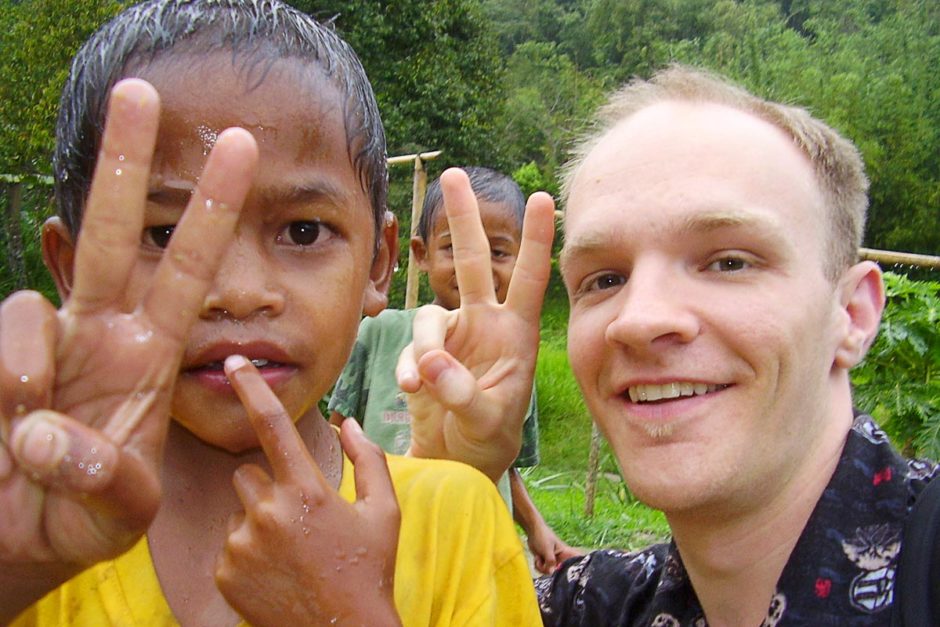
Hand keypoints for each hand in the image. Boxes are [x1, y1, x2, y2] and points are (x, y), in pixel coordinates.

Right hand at [0, 79, 257, 618]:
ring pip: (38, 294)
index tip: (238, 146)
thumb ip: (110, 482)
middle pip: (115, 235)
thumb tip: (54, 436)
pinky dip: (10, 377)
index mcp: (153, 355)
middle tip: (138, 91)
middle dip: (126, 165)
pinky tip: (17, 424)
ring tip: (34, 425)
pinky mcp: (4, 367)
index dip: (210, 210)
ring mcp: (49, 348)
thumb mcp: (121, 509)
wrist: (25, 539)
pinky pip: (6, 342)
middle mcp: (102, 336)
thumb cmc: (86, 518)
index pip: (189, 269)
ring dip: (30, 360)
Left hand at [215, 355, 400, 626]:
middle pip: (248, 474)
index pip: (272, 425)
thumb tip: (348, 421)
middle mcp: (267, 512)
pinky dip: (248, 553)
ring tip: (291, 551)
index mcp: (307, 490)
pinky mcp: (224, 573)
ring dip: (259, 519)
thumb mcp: (384, 512)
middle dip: (268, 486)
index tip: (233, 362)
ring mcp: (242, 545)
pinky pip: (229, 545)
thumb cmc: (369, 570)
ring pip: (240, 510)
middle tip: (300, 517)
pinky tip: (277, 573)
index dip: (251, 388)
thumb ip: (368, 459)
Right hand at [396, 168, 554, 480]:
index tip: (543, 197)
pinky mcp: (425, 353)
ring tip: (420, 384)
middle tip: (455, 174)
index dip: (535, 238)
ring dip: (422, 346)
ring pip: (428, 314)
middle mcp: (484, 324)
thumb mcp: (487, 420)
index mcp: (514, 332)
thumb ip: (461, 392)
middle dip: (463, 219)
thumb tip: (431, 361)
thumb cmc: (491, 439)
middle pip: (471, 262)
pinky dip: (407, 365)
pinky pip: (410, 346)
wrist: (460, 459)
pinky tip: (412, 390)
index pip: (528, 277)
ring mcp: (453, 336)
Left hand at [527, 525, 582, 574]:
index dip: (581, 566)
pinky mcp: (546, 562)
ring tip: (539, 558)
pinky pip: (543, 570)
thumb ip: (550, 561)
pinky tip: (537, 559)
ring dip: (542, 568)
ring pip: (550, 572)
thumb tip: (551, 572)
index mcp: (566, 553)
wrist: (533, 530)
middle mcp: (561, 559)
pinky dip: (538, 566)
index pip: (578, 559)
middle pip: (561, 572)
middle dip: (551, 571)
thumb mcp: (547, 549)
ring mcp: (553, 561)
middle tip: (546, 565)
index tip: (582, 572)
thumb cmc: (543, 536)